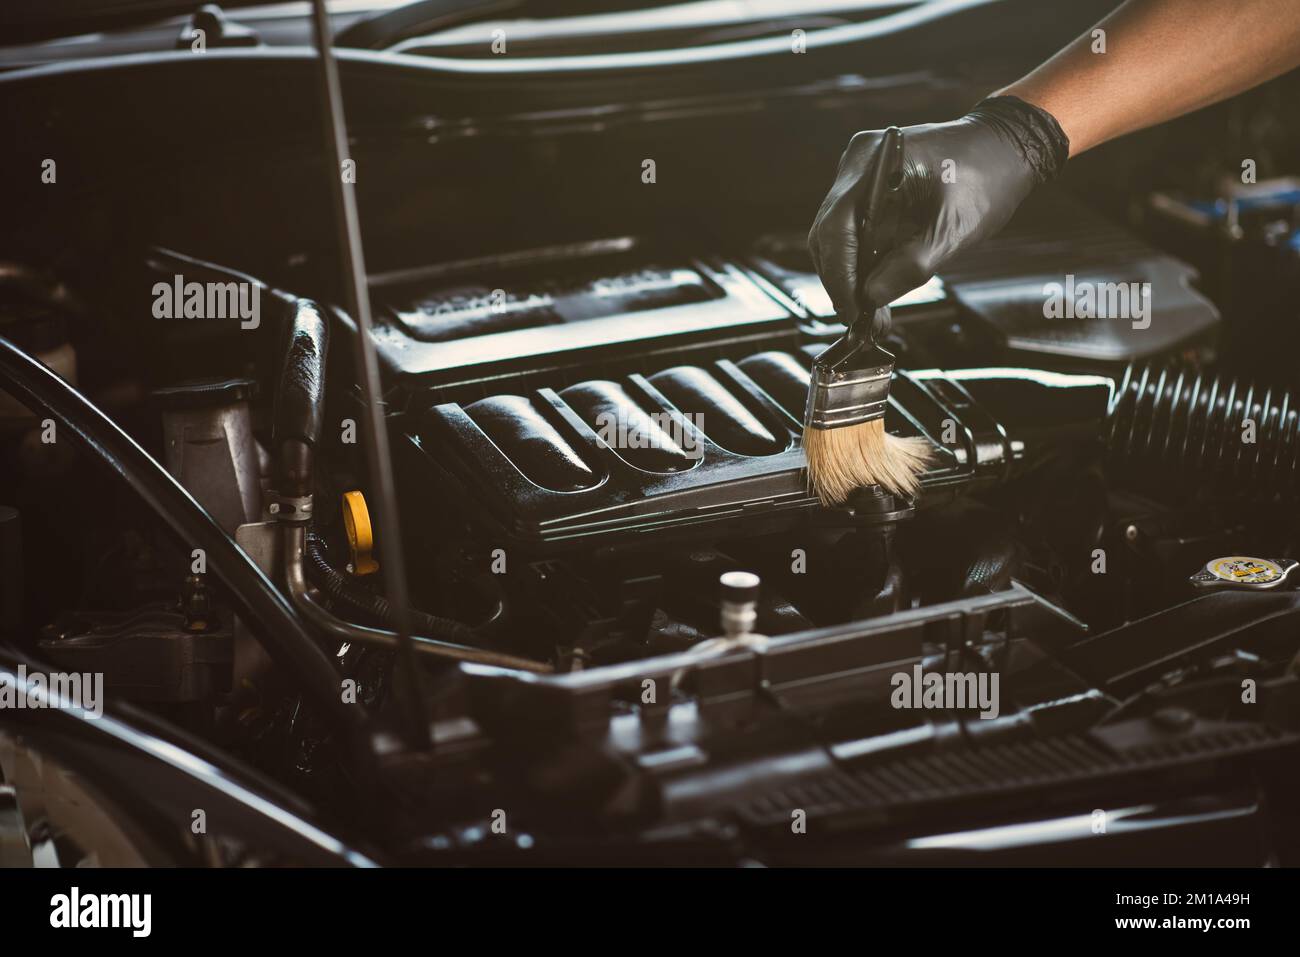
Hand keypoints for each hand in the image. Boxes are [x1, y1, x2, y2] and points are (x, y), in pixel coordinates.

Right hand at [807, 96, 1068, 323]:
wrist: (1005, 149)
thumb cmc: (987, 178)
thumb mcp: (954, 229)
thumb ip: (911, 265)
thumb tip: (871, 297)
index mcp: (875, 162)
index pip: (837, 227)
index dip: (840, 276)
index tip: (853, 313)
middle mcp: (857, 164)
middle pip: (829, 234)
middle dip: (843, 281)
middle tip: (864, 320)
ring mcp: (859, 175)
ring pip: (837, 236)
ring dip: (851, 275)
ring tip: (873, 310)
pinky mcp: (867, 188)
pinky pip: (853, 229)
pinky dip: (863, 260)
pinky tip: (878, 285)